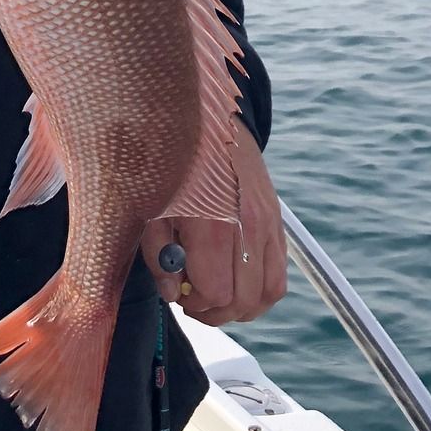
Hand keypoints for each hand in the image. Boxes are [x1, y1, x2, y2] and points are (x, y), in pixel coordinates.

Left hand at [142, 123, 287, 327]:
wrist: (211, 118)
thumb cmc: (173, 160)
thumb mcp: (150, 205)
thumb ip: (159, 257)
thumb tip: (173, 295)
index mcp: (214, 225)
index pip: (217, 295)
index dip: (195, 305)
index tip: (179, 295)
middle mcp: (249, 228)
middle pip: (244, 302)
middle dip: (215, 312)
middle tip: (193, 301)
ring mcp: (269, 224)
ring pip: (268, 294)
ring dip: (242, 307)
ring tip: (215, 295)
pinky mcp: (277, 221)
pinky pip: (279, 275)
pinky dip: (261, 290)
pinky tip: (236, 281)